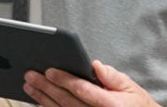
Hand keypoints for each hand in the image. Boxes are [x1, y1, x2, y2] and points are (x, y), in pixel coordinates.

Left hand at [23, 60, 158, 106]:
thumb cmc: (137, 105)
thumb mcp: (131, 87)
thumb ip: (112, 76)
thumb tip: (94, 65)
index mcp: (111, 105)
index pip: (83, 90)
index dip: (64, 80)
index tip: (49, 71)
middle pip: (67, 101)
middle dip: (46, 87)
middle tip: (30, 75)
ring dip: (43, 99)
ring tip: (29, 86)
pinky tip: (40, 100)